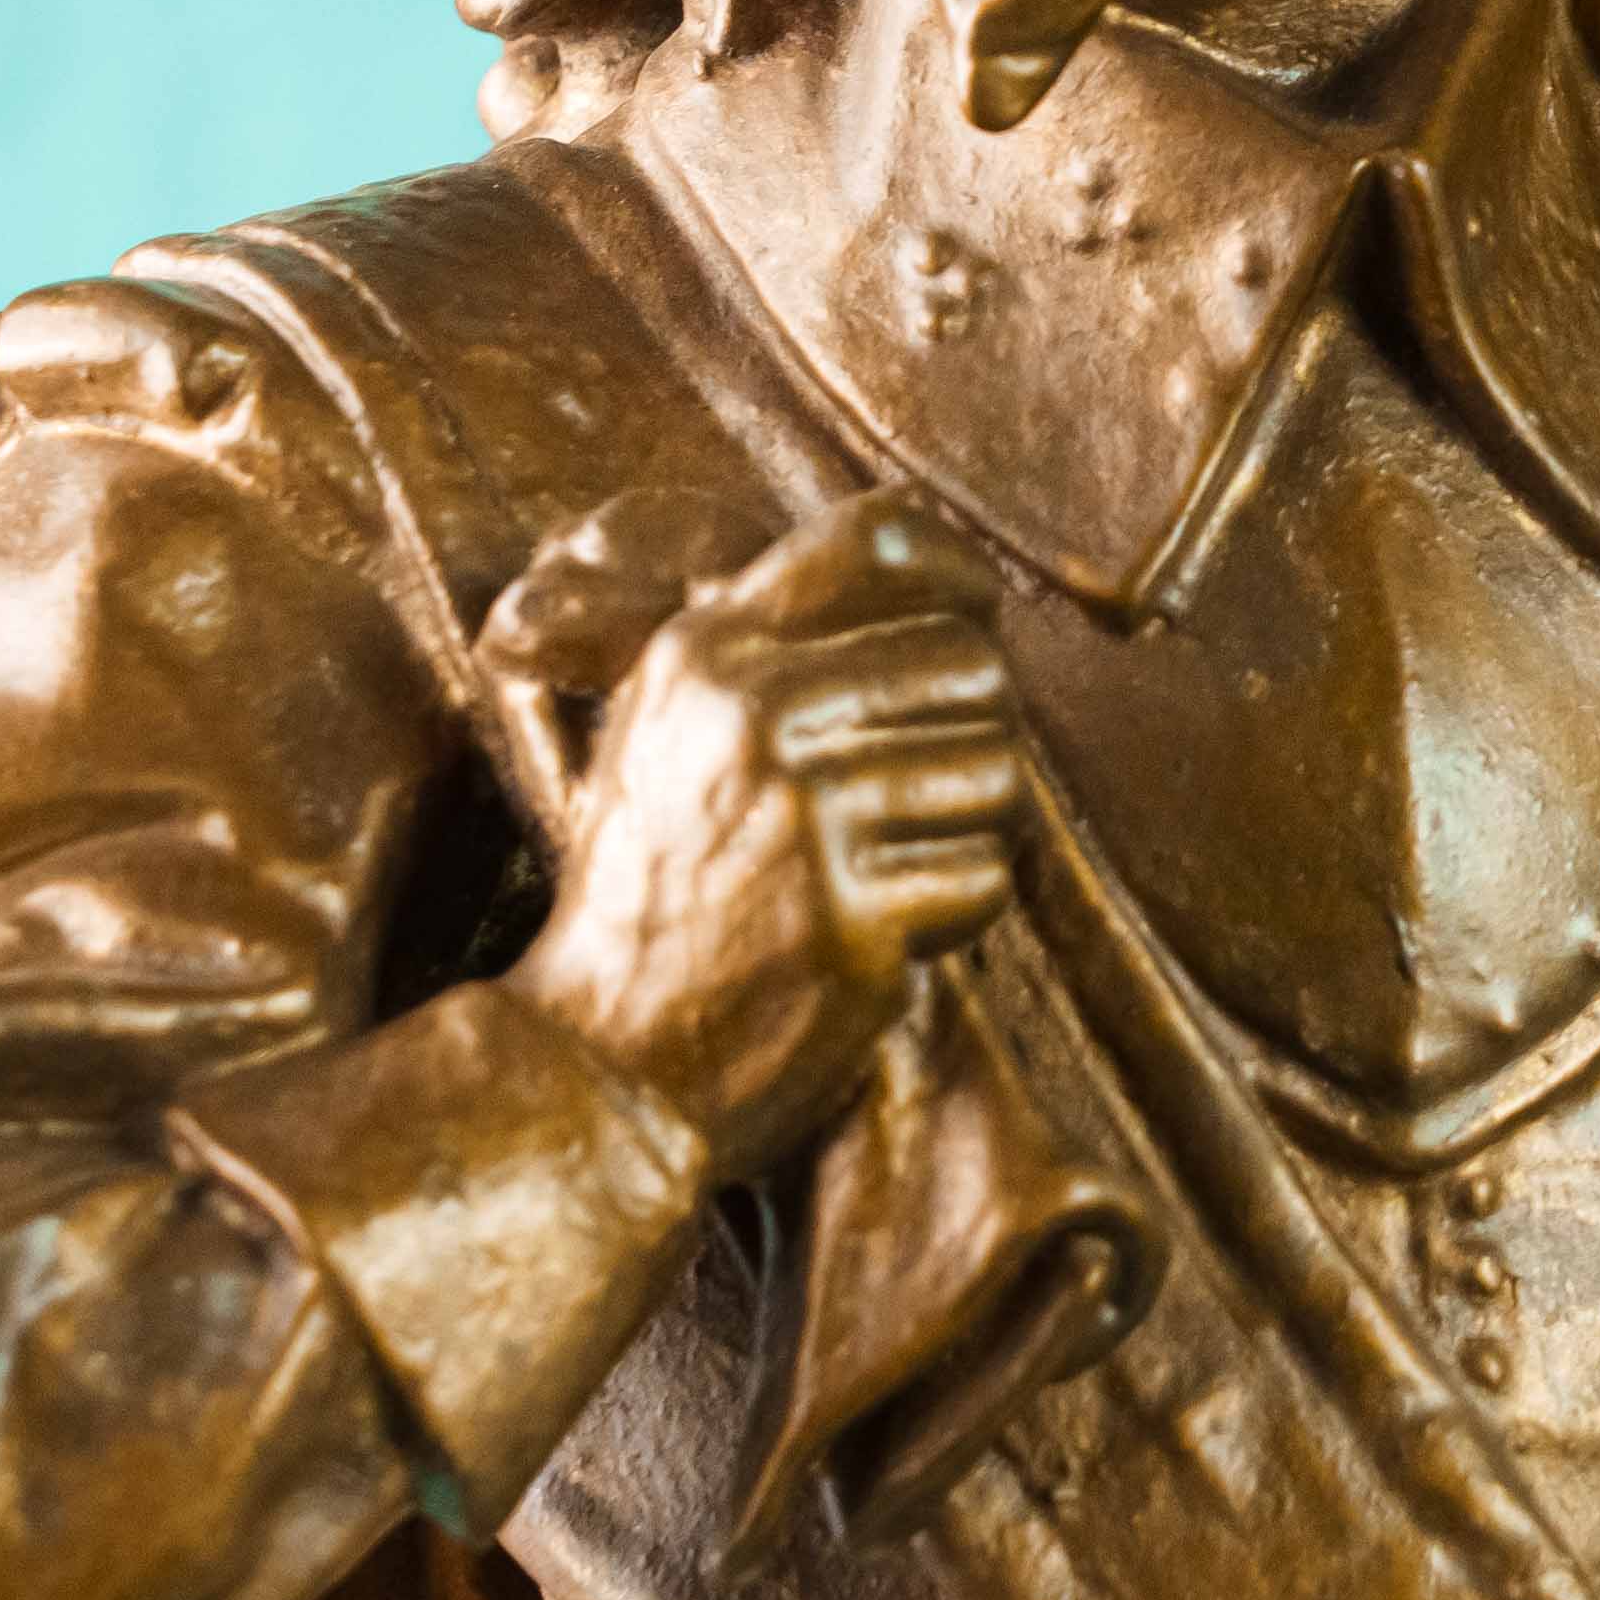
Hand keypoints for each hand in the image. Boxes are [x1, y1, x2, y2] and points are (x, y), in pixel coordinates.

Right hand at [487, 491, 1022, 1174]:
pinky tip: (890, 932)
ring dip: (973, 827)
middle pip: (972, 663)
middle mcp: (756, 709)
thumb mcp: (668, 727)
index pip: (878, 537)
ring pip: (999, 769)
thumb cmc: (653, 891)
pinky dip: (959, 911)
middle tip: (928, 795)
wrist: (600, 1062)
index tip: (978, 619)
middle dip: (976, 732)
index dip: (959, 570)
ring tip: (898, 865)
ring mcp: (806, 810)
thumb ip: (766, 641)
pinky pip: (986, 875)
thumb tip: (926, 568)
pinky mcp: (852, 910)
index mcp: (710, 650)